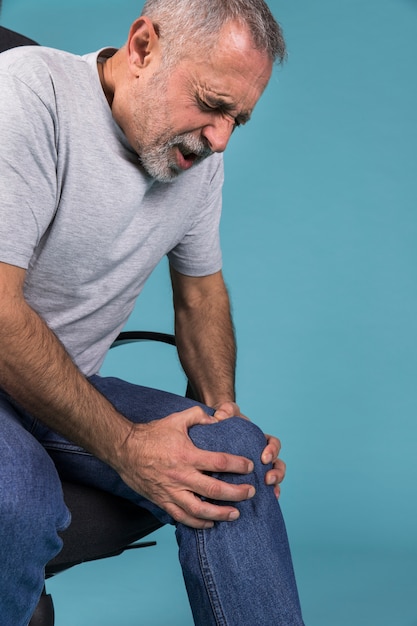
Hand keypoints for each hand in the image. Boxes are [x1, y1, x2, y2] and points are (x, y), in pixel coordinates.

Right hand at [117, 406, 254, 528]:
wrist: (124, 449)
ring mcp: (171, 491)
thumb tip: (218, 419)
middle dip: (236, 493)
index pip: (219, 462)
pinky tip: (210, 523)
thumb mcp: (176, 418)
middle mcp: (180, 476)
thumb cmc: (151, 433)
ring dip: (220, 514)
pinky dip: (198, 523)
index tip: (249, 466)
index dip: (237, 465)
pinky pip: (182, 517)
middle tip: (251, 492)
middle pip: (214, 491)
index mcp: (186, 455)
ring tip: (236, 514)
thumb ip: (199, 416)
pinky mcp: (162, 501)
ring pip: (200, 510)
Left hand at [213, 402, 285, 497]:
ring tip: (268, 491)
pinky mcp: (249, 480)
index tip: (264, 458)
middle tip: (267, 479)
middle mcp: (262, 455)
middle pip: (278, 465)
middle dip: (277, 473)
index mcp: (260, 440)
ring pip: (274, 479)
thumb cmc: (223, 424)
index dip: (272, 451)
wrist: (213, 435)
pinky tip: (266, 501)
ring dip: (275, 485)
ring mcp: (257, 469)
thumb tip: (221, 416)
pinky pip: (263, 490)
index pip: (273, 444)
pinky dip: (267, 496)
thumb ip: (227, 410)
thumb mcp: (225, 414)